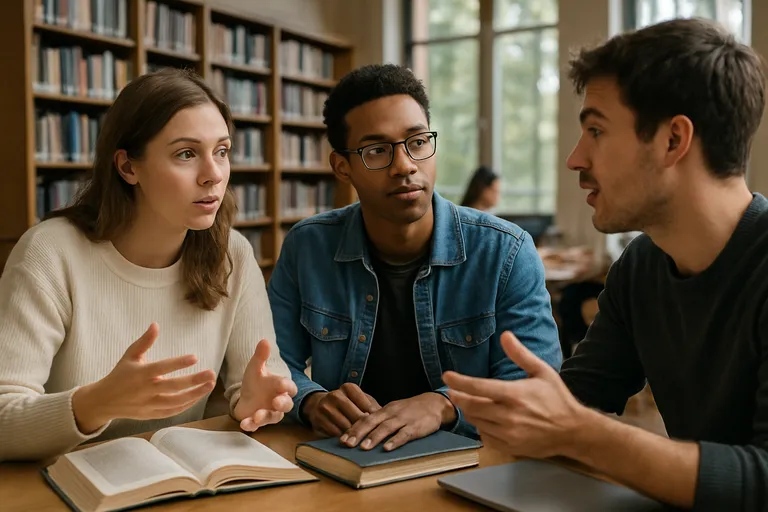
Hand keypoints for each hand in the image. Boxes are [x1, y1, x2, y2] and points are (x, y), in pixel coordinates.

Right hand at [72, 323, 216, 433]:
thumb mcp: (130, 355)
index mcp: (141, 373)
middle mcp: (146, 390)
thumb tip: (156, 324)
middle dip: (194, 381)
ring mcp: (149, 404)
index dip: (178, 363)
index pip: (162, 368)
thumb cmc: (120, 374)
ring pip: (175, 402)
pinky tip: (198, 397)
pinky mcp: (150, 415)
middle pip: (173, 387)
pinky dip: (185, 406)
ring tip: (210, 385)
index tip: (195, 357)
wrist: (104, 401)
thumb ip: (144, 341)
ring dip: (195, 394)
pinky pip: (171, 412)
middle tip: (211, 374)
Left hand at [234, 339, 297, 431]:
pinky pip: (257, 426)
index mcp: (280, 387)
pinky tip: (244, 424)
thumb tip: (264, 340)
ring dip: (265, 417)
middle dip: (282, 404)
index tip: (282, 385)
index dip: (287, 387)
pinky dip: (251, 426)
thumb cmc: (255, 382)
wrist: (245, 397)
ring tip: (257, 416)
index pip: (289, 387)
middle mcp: (278, 401)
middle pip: (287, 405)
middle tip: (276, 402)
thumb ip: (260, 356)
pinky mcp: (258, 422)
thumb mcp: (255, 368)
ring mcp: (269, 413)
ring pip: (273, 417)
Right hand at [302, 383, 380, 436]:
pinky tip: (350, 442)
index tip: (383, 427)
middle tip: (376, 439)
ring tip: (365, 443)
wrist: (316, 404)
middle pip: (357, 417)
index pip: (366, 405)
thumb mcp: (359, 400)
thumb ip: (372, 407)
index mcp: (348, 388)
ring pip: (346, 427)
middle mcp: (335, 395)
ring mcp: (325, 408)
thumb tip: (386, 418)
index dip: (376, 418)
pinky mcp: (318, 420)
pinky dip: (344, 439)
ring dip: (356, 436)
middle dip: (367, 429)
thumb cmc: (345, 404)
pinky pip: (335, 434)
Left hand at [340, 392, 455, 451]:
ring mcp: (404, 419)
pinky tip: (387, 448)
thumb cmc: (411, 410)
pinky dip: (395, 441)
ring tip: (363, 447)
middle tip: (347, 444)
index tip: (342, 439)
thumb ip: (380, 420)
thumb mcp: (393, 411)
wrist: (434, 403)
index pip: (365, 418)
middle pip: (371, 422)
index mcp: (384, 410)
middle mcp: (391, 413)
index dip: (353, 428)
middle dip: (358, 433)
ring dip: (373, 437)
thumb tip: (362, 432)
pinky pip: (404, 434)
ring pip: (386, 428)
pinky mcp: (416, 427)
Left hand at [442, 331, 585, 458]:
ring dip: (470, 412)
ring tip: (470, 402)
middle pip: (472, 406)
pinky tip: (485, 420)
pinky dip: (481, 427)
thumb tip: (505, 334)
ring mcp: (509, 434)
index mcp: (515, 395)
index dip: (459, 381)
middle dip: (459, 397)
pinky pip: (485, 437)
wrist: (573, 431)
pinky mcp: (510, 447)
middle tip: (454, 391)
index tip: (446, 376)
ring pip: (476, 422)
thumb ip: (520, 354)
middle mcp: (509, 416)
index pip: (479, 387)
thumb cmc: (557, 399)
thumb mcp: (541, 371)